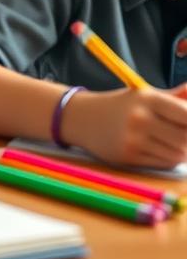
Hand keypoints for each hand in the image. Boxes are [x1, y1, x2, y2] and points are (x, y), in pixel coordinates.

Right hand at [63, 86, 186, 167]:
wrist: (82, 118)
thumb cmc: (121, 106)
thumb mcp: (145, 95)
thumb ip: (176, 97)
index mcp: (148, 99)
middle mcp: (140, 118)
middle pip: (186, 138)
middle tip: (183, 135)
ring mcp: (133, 139)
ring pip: (178, 154)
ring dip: (182, 152)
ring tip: (173, 143)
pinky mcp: (128, 156)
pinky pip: (163, 163)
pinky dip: (169, 159)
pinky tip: (160, 149)